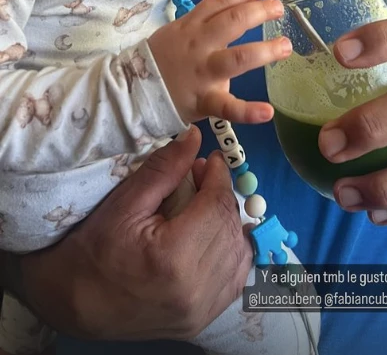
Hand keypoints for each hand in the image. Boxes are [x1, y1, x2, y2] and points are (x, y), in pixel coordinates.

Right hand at [18, 127, 253, 339]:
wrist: (74, 303)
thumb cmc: (93, 249)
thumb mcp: (125, 202)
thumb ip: (164, 169)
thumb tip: (194, 137)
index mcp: (174, 257)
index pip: (216, 205)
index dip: (219, 176)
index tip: (211, 159)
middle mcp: (195, 288)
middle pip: (230, 227)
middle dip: (222, 195)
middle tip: (204, 177)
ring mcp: (201, 310)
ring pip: (239, 253)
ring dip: (229, 222)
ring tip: (207, 204)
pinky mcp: (201, 320)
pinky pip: (235, 278)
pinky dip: (231, 251)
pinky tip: (214, 235)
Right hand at [148, 0, 290, 122]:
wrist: (132, 93)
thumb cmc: (161, 61)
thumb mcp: (176, 31)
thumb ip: (199, 15)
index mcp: (191, 27)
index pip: (218, 4)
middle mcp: (200, 46)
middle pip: (232, 23)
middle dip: (258, 13)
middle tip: (278, 9)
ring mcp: (203, 73)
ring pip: (237, 58)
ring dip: (264, 51)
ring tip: (285, 46)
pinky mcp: (204, 101)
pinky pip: (227, 107)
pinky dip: (249, 111)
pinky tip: (268, 111)